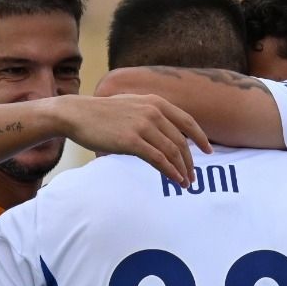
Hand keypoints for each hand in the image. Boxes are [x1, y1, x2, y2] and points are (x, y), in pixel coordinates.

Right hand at [54, 94, 209, 187]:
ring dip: (182, 170)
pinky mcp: (131, 141)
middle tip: (193, 176)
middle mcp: (153, 112)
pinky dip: (171, 172)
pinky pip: (158, 159)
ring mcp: (143, 126)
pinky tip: (176, 180)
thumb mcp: (131, 105)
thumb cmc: (101, 113)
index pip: (187, 121)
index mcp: (155, 102)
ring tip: (186, 183)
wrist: (77, 114)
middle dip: (190, 161)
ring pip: (172, 152)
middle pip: (181, 141)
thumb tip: (164, 131)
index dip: (201, 137)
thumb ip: (150, 113)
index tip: (209, 151)